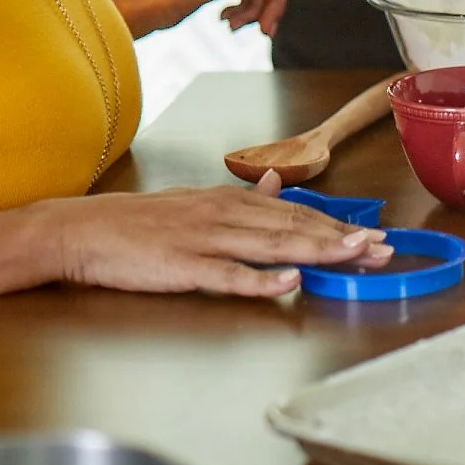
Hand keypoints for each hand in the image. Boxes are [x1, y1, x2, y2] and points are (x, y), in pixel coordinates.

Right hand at [33, 170, 391, 297]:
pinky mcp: (183, 266)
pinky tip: (290, 282)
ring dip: (318, 251)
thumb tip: (282, 182)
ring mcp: (205, 240)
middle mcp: (226, 215)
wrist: (81, 231)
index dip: (338, 224)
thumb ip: (245, 197)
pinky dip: (261, 279)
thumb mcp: (197, 200)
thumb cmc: (140, 223)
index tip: (374, 236)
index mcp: (232, 201)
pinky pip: (228, 275)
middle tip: (383, 248)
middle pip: (295, 227)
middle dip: (343, 238)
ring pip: (272, 245)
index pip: (297, 213)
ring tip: (355, 255)